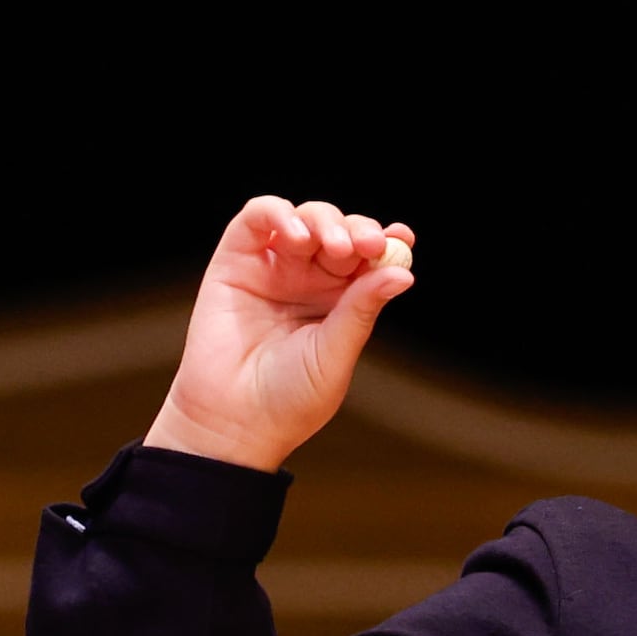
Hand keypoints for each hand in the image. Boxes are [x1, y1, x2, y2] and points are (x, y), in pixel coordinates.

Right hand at [141, 197, 414, 472]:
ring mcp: (272, 267)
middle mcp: (307, 279)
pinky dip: (279, 213)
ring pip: (304, 217)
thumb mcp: (336, 353)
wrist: (233, 422)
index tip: (403, 239)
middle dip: (356, 230)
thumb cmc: (288, 399)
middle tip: (365, 247)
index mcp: (339, 301)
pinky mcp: (235, 260)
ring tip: (332, 246)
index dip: (386, 241)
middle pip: (340, 230)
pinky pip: (257, 217)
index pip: (367, 258)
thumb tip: (403, 272)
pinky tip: (297, 235)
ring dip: (324, 221)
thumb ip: (362, 309)